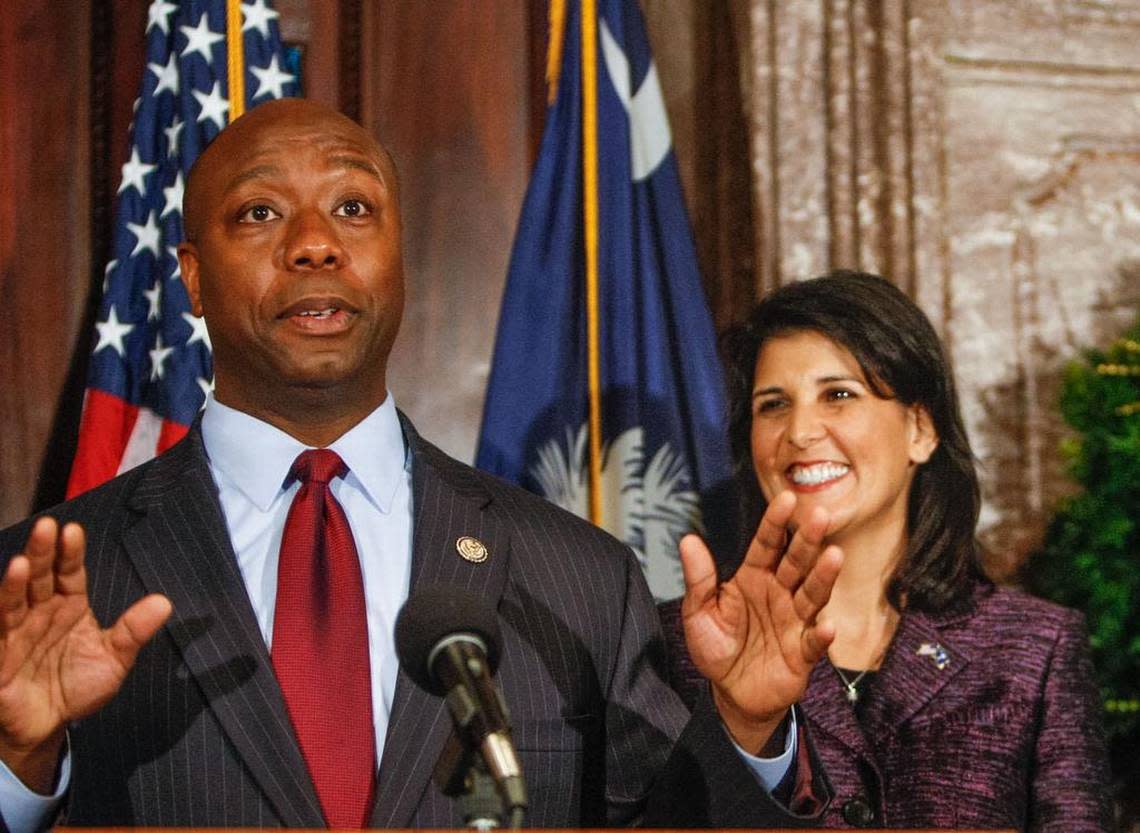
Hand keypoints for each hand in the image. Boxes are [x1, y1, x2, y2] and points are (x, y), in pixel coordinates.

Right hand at [0, 516, 170, 792]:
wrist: (48, 726)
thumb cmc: (76, 688)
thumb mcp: (114, 658)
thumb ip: (134, 631)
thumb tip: (164, 602)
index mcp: (68, 606)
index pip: (68, 572)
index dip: (69, 553)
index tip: (73, 531)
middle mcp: (39, 613)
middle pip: (39, 577)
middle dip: (41, 553)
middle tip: (47, 526)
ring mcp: (15, 633)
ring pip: (13, 601)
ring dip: (14, 582)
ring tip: (20, 562)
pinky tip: (2, 601)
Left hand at [680, 491, 841, 751]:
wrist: (732, 693)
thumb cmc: (716, 647)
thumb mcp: (698, 613)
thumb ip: (698, 579)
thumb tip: (688, 540)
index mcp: (753, 578)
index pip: (766, 544)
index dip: (776, 522)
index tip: (786, 498)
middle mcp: (779, 593)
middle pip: (796, 562)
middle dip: (808, 539)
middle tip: (819, 515)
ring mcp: (794, 621)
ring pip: (812, 594)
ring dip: (823, 576)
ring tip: (834, 556)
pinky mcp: (802, 652)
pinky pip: (813, 642)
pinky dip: (821, 635)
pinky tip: (828, 627)